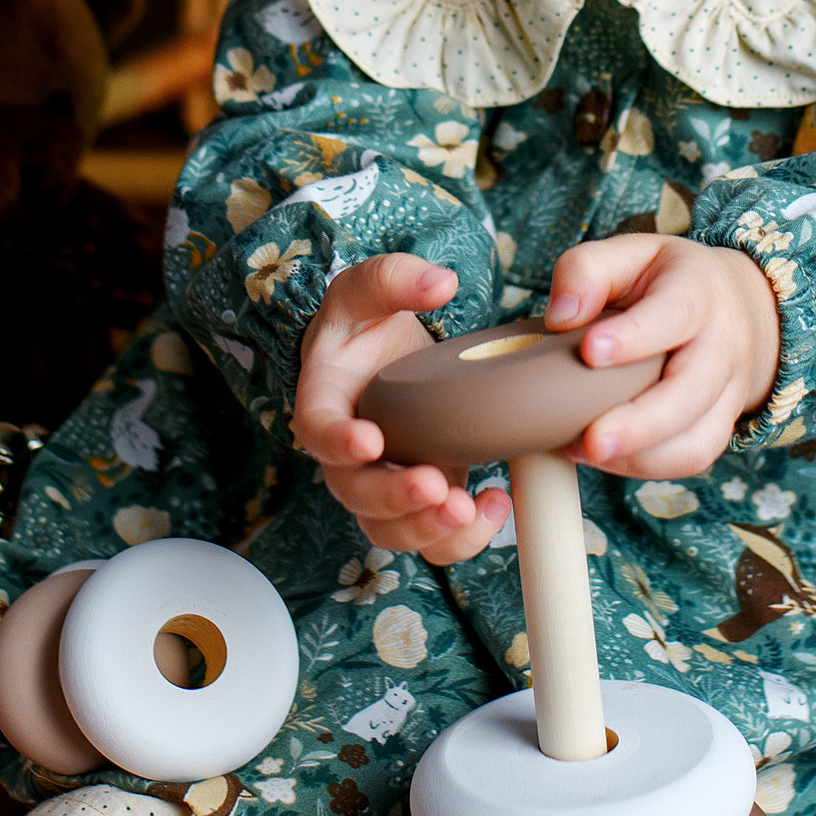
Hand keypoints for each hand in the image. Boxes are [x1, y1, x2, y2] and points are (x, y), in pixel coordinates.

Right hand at [291, 253, 510, 566]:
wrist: (383, 355)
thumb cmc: (365, 324)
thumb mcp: (367, 289)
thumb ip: (393, 279)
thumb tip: (439, 283)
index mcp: (324, 404)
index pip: (319, 431)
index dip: (339, 442)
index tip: (369, 441)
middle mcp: (348, 456)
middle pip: (357, 494)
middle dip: (395, 499)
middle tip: (435, 487)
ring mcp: (384, 483)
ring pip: (391, 530)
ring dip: (428, 529)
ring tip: (469, 508)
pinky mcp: (421, 498)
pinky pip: (433, 537)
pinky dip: (464, 536)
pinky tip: (497, 504)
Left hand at [547, 234, 780, 478]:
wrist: (735, 306)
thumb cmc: (666, 281)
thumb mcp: (630, 253)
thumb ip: (587, 271)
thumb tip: (560, 317)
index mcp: (700, 289)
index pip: (675, 313)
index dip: (635, 336)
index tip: (590, 351)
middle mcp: (724, 343)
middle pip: (693, 391)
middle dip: (642, 423)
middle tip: (590, 441)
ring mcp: (728, 390)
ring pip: (698, 437)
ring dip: (642, 456)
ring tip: (586, 451)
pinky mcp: (720, 425)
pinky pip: (692, 457)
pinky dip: (648, 467)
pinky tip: (606, 458)